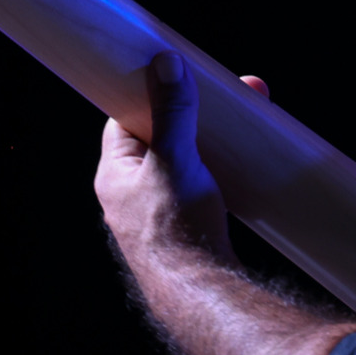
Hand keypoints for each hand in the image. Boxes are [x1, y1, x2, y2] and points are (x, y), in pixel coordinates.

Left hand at [95, 53, 262, 265]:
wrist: (202, 290)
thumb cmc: (178, 228)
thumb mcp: (175, 159)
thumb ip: (171, 111)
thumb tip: (165, 63)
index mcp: (115, 174)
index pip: (124, 118)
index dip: (148, 93)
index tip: (173, 74)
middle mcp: (131, 192)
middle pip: (159, 135)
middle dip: (191, 111)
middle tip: (222, 92)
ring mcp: (158, 209)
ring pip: (181, 157)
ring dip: (208, 137)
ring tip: (240, 119)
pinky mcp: (185, 223)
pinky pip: (197, 180)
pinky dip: (215, 164)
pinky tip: (238, 158)